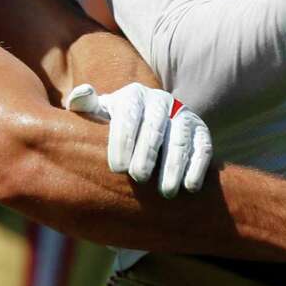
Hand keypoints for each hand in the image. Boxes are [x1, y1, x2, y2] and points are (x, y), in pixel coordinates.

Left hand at [65, 83, 211, 196]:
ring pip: (180, 139)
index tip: (117, 168)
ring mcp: (183, 115)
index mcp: (133, 96)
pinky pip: (203, 147)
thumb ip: (84, 105)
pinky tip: (190, 187)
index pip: (128, 115)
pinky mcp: (201, 131)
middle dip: (147, 153)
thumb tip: (82, 94)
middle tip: (138, 178)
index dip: (123, 140)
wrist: (145, 125)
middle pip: (155, 127)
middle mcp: (160, 101)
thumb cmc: (114, 125)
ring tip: (166, 191)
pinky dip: (198, 166)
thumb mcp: (98, 114)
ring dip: (174, 165)